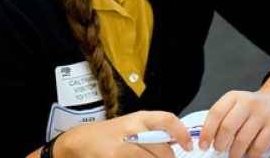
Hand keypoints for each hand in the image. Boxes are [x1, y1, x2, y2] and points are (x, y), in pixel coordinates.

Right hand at [51, 110, 193, 157]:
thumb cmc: (107, 134)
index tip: (189, 144)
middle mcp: (132, 131)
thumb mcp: (130, 125)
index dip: (181, 133)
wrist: (80, 142)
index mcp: (138, 119)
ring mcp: (122, 149)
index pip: (166, 120)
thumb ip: (151, 131)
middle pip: (164, 150)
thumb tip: (175, 140)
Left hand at [199, 90, 269, 157]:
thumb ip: (222, 117)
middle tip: (218, 149)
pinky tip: (248, 153)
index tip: (203, 143)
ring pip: (243, 139)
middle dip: (220, 143)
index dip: (207, 131)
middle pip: (227, 126)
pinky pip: (259, 146)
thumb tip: (208, 137)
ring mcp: (262, 114)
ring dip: (235, 152)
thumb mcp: (234, 104)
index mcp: (233, 97)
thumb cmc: (252, 107)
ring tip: (233, 154)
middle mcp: (247, 103)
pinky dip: (251, 154)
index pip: (215, 113)